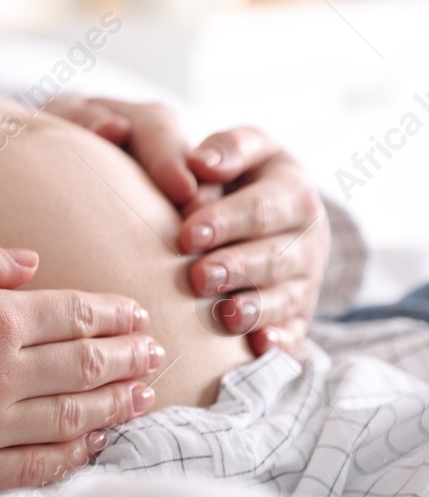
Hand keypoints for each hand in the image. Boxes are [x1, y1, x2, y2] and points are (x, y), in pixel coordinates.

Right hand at [0, 241, 161, 496]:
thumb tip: (32, 262)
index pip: (74, 313)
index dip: (114, 314)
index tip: (136, 315)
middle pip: (86, 366)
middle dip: (128, 358)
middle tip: (154, 356)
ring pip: (72, 419)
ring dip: (115, 406)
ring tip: (141, 398)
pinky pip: (35, 468)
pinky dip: (74, 456)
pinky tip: (92, 445)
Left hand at [178, 127, 328, 356]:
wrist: (265, 207)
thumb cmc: (237, 174)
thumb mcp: (238, 150)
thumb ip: (223, 151)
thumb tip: (199, 166)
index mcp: (293, 189)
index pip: (262, 206)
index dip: (226, 220)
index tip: (188, 234)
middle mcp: (308, 236)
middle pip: (274, 255)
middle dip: (236, 267)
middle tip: (198, 276)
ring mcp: (306, 277)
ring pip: (285, 296)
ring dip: (255, 307)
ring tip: (225, 315)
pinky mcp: (300, 311)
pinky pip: (295, 331)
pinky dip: (280, 341)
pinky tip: (259, 347)